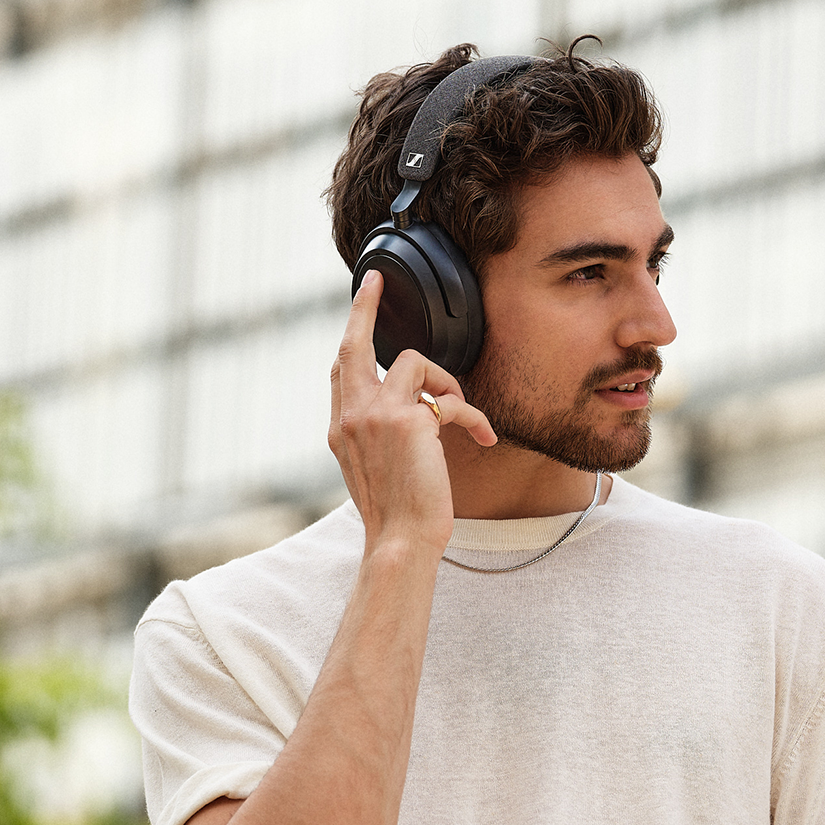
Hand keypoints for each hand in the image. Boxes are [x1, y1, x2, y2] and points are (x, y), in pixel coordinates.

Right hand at [329, 271, 495, 552]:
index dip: (351, 331)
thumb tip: (411, 405)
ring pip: (414, 363)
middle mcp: (350, 415)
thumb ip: (377, 431)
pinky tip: (484, 436)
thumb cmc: (396, 514)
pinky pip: (450, 399)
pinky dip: (473, 415)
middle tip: (376, 283)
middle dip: (364, 306)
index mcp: (340, 427)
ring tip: (459, 415)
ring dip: (445, 383)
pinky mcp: (410, 420)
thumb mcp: (372, 467)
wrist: (400, 541)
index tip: (361, 300)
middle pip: (353, 343)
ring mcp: (376, 415)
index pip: (340, 367)